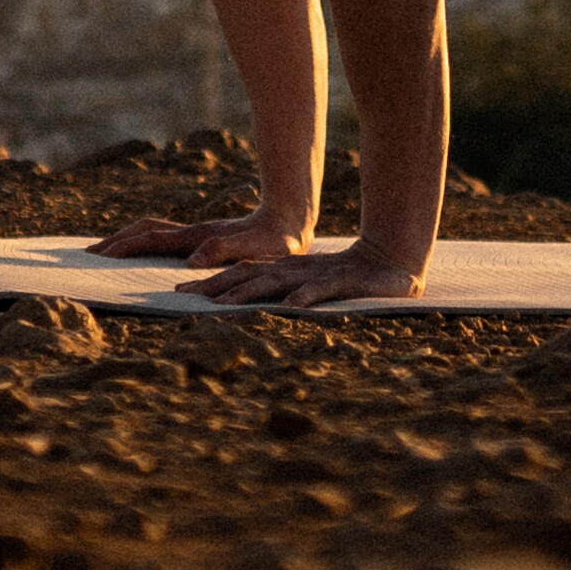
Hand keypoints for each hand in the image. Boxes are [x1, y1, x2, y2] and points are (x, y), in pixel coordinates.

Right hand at [95, 207, 310, 268]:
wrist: (290, 219)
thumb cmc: (275, 241)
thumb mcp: (254, 250)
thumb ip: (223, 252)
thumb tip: (190, 263)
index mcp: (198, 237)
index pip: (152, 239)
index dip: (125, 246)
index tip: (99, 254)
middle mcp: (192, 232)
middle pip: (144, 230)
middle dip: (116, 240)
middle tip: (88, 253)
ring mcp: (197, 233)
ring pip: (152, 231)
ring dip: (127, 239)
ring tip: (106, 252)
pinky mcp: (203, 237)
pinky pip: (164, 238)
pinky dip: (144, 242)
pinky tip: (143, 254)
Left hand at [183, 245, 427, 313]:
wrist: (391, 261)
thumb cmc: (346, 279)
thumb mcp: (307, 285)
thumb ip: (280, 292)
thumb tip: (245, 307)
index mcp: (284, 270)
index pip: (240, 273)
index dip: (210, 282)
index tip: (178, 294)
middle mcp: (293, 270)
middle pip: (249, 275)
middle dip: (216, 286)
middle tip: (185, 298)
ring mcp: (316, 275)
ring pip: (277, 281)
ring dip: (249, 292)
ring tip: (224, 305)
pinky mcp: (342, 281)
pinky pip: (321, 290)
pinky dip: (305, 297)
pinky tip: (291, 306)